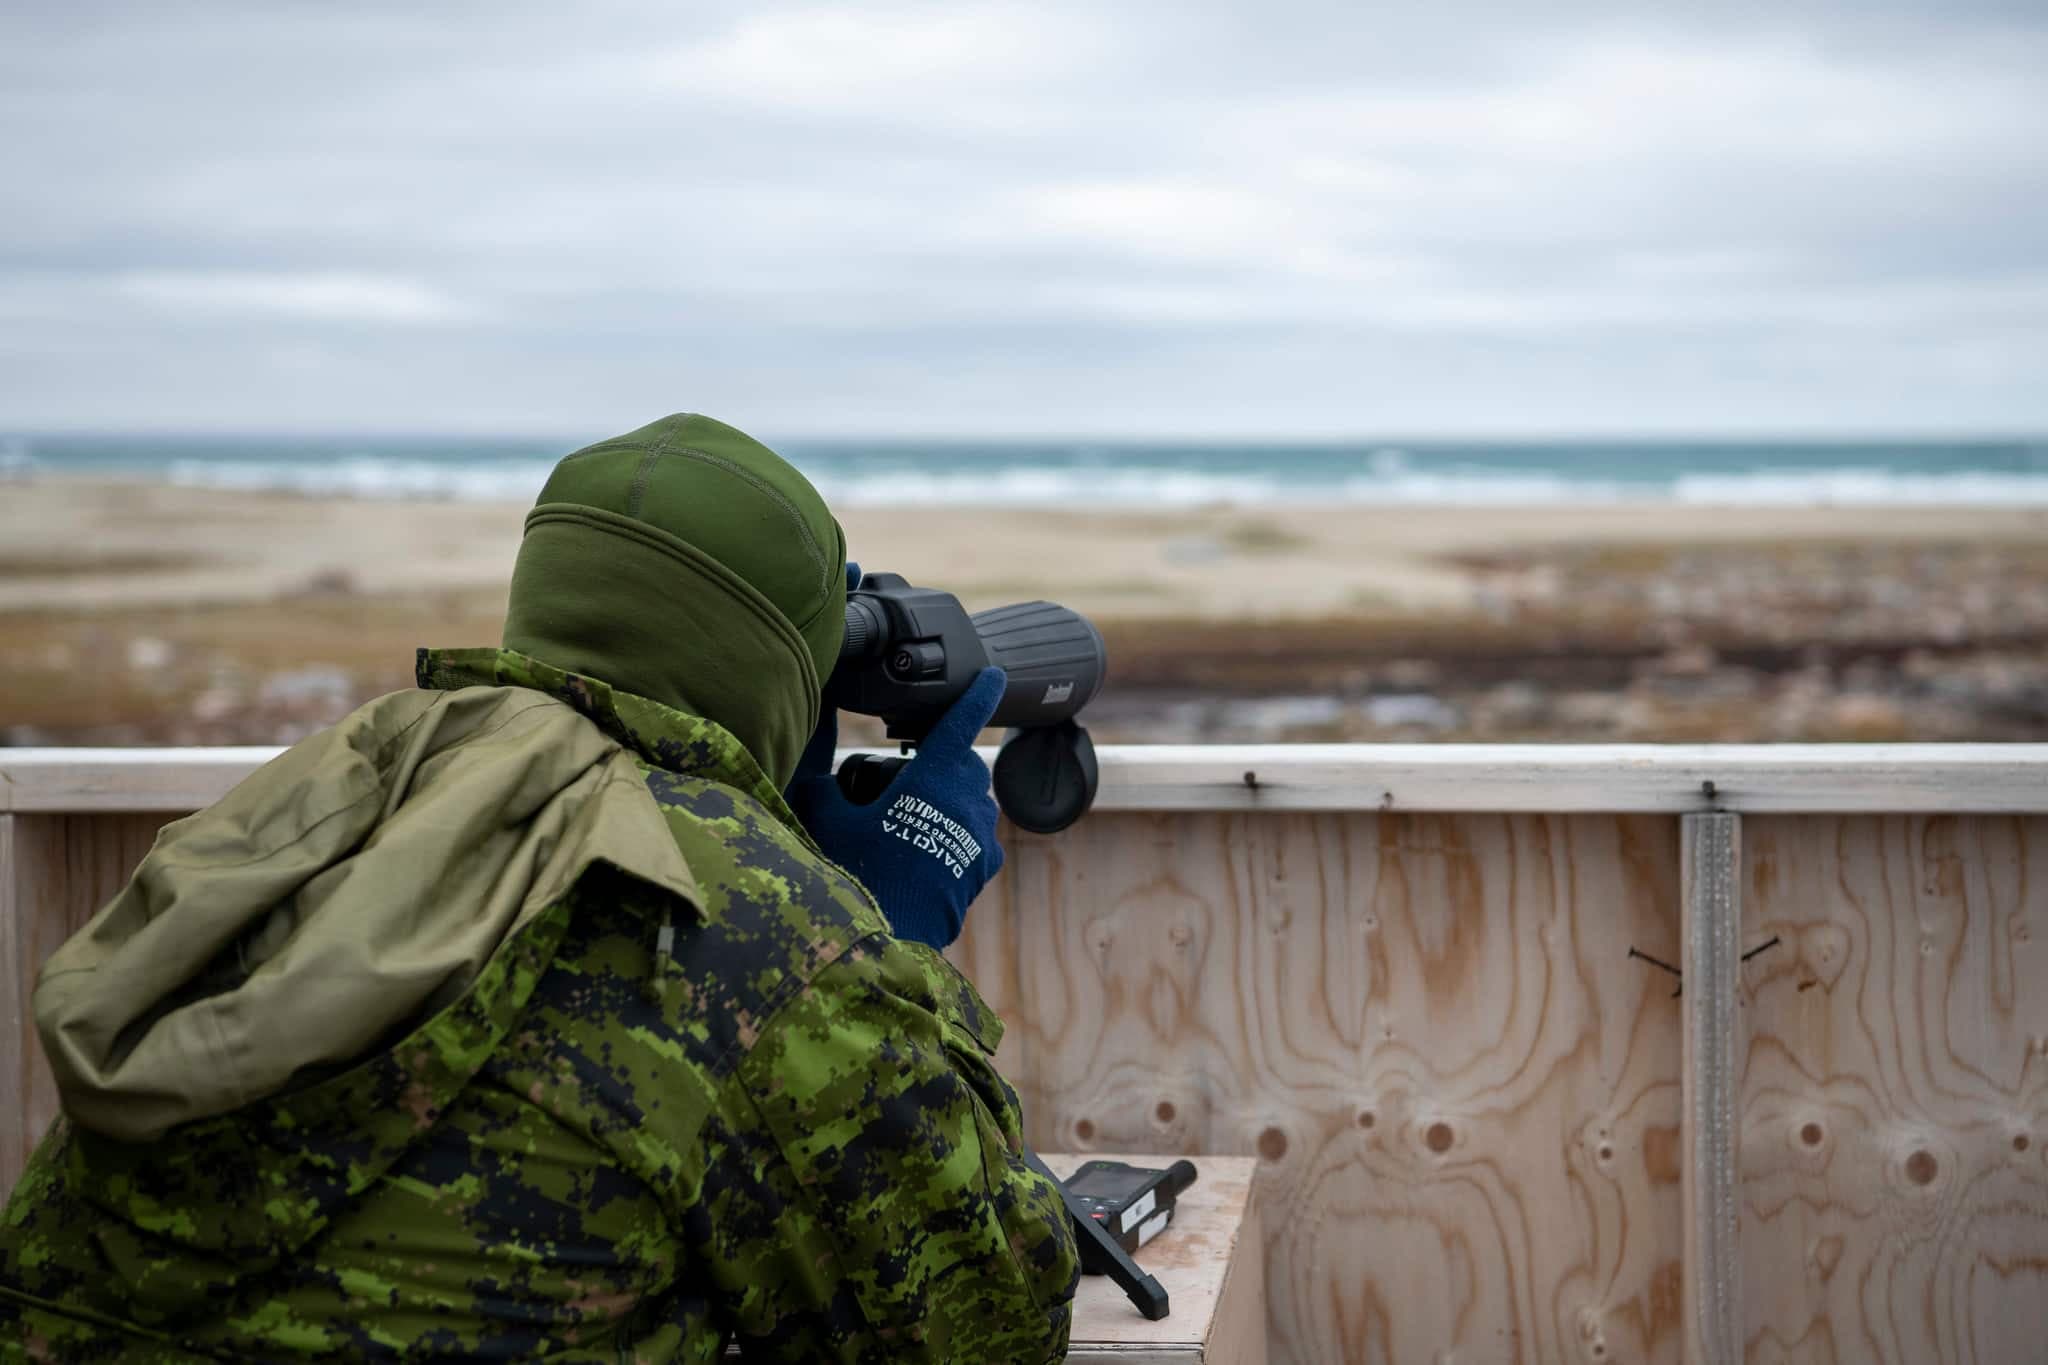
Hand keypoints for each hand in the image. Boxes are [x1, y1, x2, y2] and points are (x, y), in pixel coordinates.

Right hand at [786, 666, 1007, 949]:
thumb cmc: (854, 874)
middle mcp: (966, 803)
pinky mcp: (984, 869)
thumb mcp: (825, 819)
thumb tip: (813, 757)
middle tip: (909, 778)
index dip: (976, 694)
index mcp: (932, 780)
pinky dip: (959, 834)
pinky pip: (978, 837)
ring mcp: (980, 837)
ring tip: (915, 818)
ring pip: (973, 800)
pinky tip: (930, 850)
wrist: (888, 941)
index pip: (960, 723)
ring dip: (952, 799)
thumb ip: (820, 780)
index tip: (993, 674)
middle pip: (963, 763)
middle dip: (942, 762)